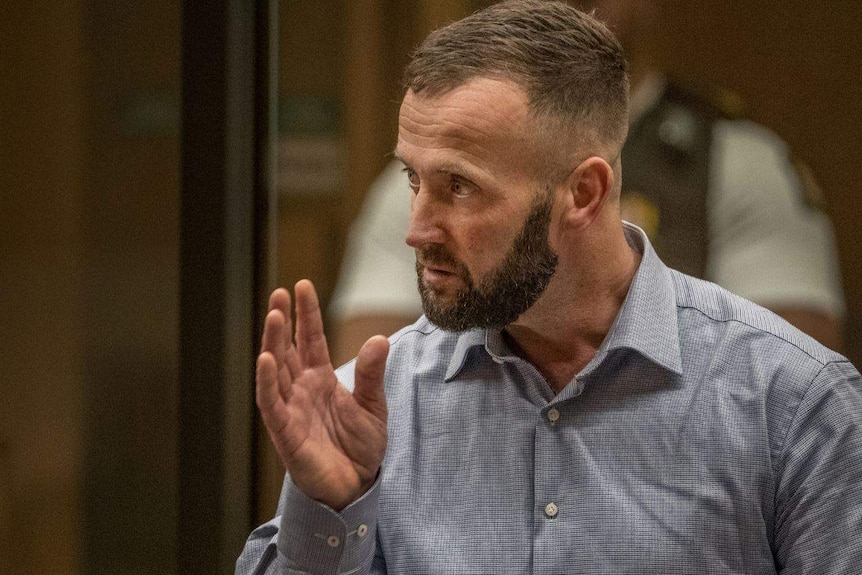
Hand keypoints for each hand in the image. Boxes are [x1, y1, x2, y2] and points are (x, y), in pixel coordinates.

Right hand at [256, 280, 389, 510]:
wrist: (356, 487)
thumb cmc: (359, 447)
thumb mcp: (373, 405)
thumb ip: (372, 373)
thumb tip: (379, 338)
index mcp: (321, 379)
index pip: (310, 339)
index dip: (306, 314)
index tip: (302, 285)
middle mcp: (301, 389)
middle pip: (287, 349)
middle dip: (282, 321)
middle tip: (279, 292)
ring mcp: (290, 408)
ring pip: (276, 370)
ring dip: (273, 342)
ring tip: (274, 315)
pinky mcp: (284, 431)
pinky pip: (271, 403)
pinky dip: (266, 381)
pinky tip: (266, 358)